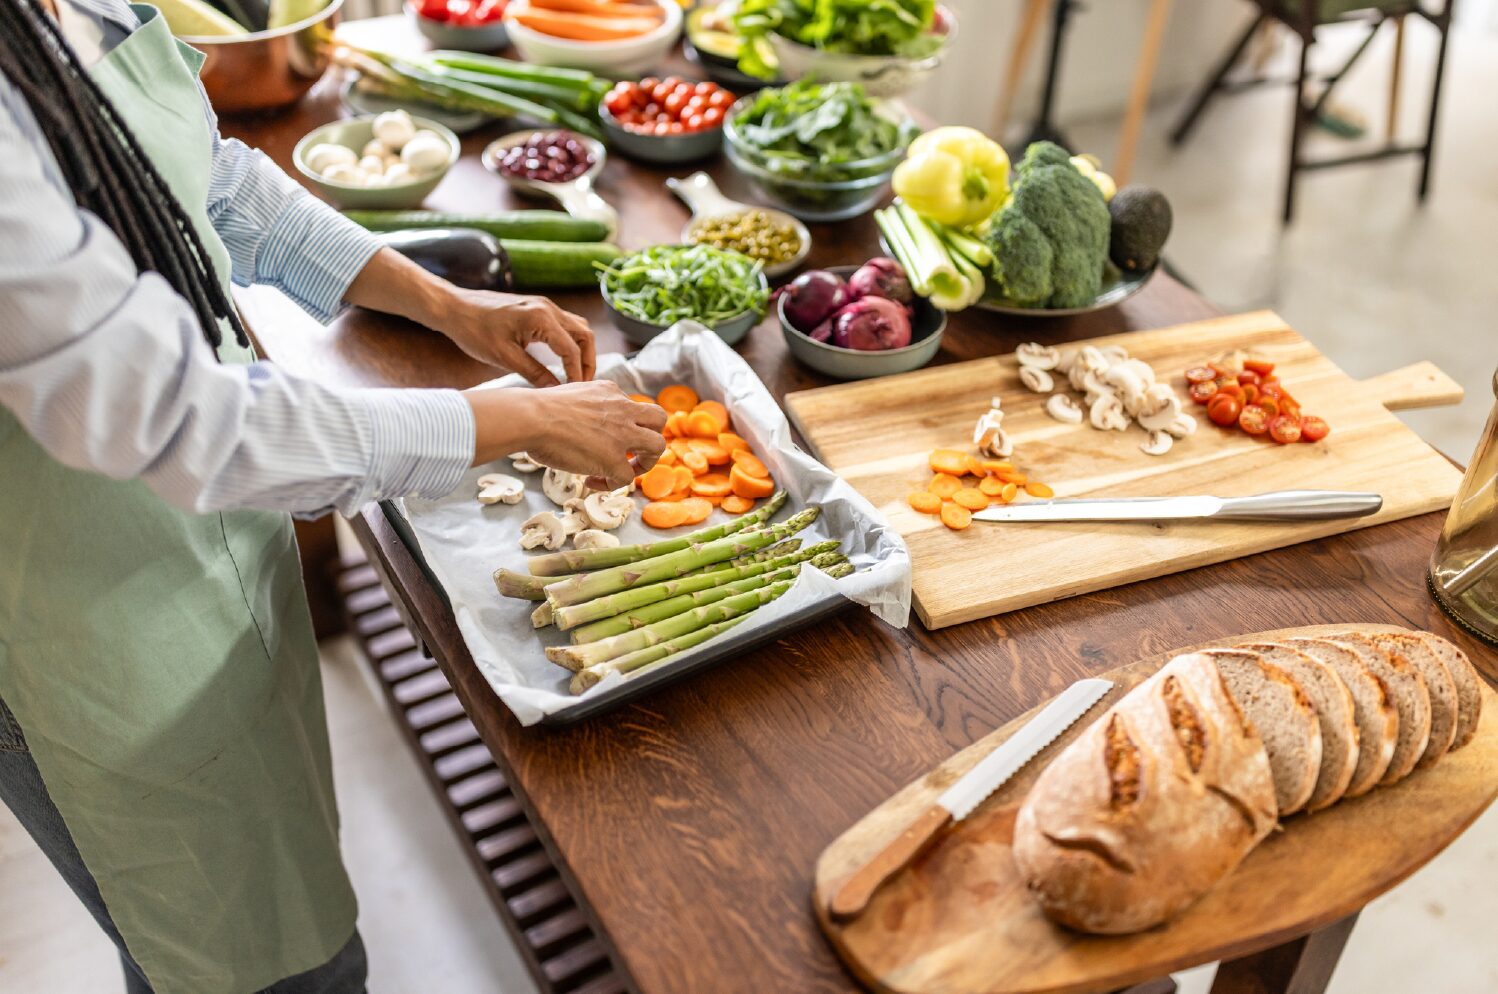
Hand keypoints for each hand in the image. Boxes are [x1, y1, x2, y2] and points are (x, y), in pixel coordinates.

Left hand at [440, 287, 595, 386]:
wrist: (455, 308)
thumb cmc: (474, 331)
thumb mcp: (504, 358)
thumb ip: (535, 373)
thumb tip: (556, 391)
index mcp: (540, 319)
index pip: (572, 350)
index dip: (577, 373)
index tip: (575, 392)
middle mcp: (548, 308)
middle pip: (585, 335)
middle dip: (588, 361)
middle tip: (582, 384)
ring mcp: (544, 305)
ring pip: (578, 327)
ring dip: (582, 350)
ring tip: (576, 373)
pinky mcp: (538, 307)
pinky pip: (565, 324)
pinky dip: (571, 342)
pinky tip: (563, 359)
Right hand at [465, 380, 666, 488]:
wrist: (532, 418)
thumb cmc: (537, 409)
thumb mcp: (569, 395)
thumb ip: (584, 406)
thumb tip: (575, 422)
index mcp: (610, 392)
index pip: (632, 406)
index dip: (626, 423)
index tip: (607, 436)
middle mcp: (622, 409)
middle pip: (658, 419)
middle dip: (649, 437)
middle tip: (631, 453)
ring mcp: (622, 434)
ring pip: (657, 446)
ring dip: (644, 462)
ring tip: (623, 471)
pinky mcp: (613, 459)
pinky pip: (627, 477)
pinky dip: (612, 484)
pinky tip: (591, 481)